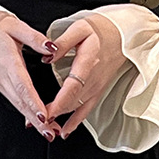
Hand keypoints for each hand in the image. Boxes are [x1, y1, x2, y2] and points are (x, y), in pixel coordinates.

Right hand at [0, 11, 61, 139]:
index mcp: (8, 61)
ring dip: (33, 121)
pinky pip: (15, 102)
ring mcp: (1, 83)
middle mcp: (3, 77)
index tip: (43, 116)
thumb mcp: (14, 25)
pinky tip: (37, 123)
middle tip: (51, 134)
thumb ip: (34, 37)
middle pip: (21, 102)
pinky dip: (26, 114)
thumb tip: (52, 48)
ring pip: (18, 105)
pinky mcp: (1, 85)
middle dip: (36, 120)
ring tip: (49, 132)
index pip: (22, 86)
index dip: (33, 102)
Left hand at [41, 13, 128, 137]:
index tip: (46, 111)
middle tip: (36, 122)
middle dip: (54, 114)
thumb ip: (62, 43)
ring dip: (61, 119)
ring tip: (45, 128)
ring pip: (77, 108)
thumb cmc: (100, 29)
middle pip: (73, 102)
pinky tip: (65, 131)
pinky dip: (76, 122)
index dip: (59, 102)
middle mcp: (93, 78)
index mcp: (88, 61)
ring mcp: (97, 86)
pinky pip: (87, 110)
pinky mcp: (98, 90)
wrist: (122, 35)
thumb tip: (47, 57)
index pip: (72, 87)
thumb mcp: (79, 28)